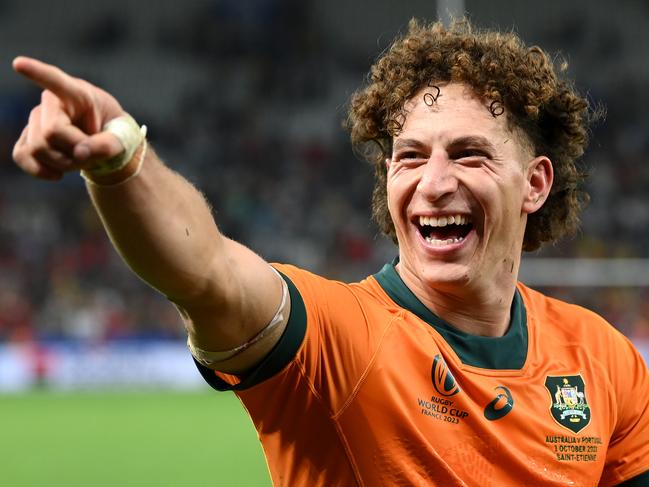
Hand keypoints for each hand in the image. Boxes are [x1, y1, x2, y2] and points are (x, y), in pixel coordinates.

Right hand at [12, 56, 126, 179]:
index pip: (55, 80)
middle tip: (91, 155)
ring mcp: (36, 120)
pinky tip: (57, 175)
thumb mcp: (121, 138)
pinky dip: (39, 170)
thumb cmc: (114, 133)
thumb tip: (79, 153)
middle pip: (52, 133)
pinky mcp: (28, 138)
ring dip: (63, 163)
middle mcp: (51, 102)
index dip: (37, 72)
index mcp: (77, 93)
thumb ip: (107, 145)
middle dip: (74, 152)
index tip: (19, 64)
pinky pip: (22, 155)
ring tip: (80, 160)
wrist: (104, 145)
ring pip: (38, 148)